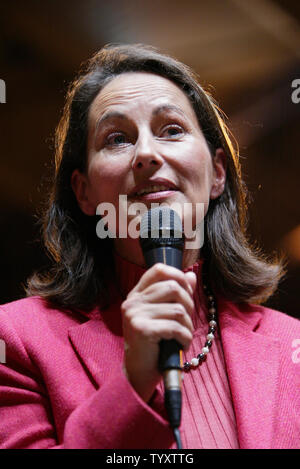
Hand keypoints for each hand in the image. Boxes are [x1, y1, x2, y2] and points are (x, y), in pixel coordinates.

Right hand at [121, 263, 196, 402]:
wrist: (139, 373)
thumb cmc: (154, 344)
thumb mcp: (164, 315)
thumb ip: (176, 295)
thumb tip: (191, 276)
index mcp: (136, 295)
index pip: (159, 269)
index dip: (178, 276)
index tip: (187, 292)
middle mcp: (132, 302)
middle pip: (173, 287)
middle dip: (188, 305)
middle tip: (187, 321)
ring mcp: (135, 315)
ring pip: (178, 309)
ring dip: (188, 325)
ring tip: (183, 336)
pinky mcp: (142, 330)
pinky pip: (175, 326)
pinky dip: (185, 337)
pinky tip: (181, 345)